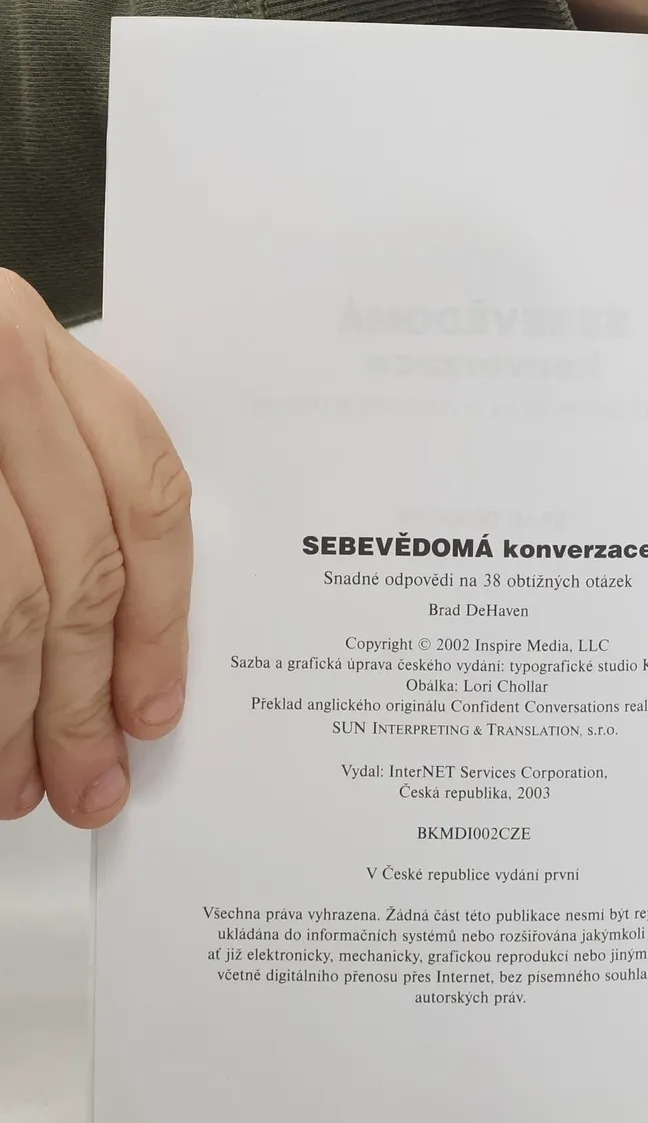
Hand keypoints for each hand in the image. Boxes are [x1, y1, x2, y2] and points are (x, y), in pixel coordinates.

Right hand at [0, 271, 192, 826]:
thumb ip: (46, 489)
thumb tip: (106, 646)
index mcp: (27, 340)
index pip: (143, 491)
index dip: (158, 614)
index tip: (154, 705)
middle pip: (78, 565)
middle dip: (84, 694)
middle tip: (89, 780)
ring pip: (10, 600)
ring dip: (15, 711)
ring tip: (15, 782)